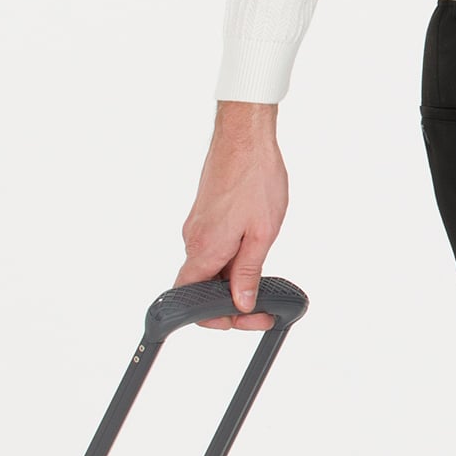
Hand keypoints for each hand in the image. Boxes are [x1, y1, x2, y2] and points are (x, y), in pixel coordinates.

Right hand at [176, 100, 286, 327]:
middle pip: (202, 286)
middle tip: (263, 306)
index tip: (245, 318)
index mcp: (205, 248)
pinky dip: (230, 258)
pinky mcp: (204, 216)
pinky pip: (212, 248)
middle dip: (230, 302)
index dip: (215, 318)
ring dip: (232, 279)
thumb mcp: (262, 234)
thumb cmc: (255, 177)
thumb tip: (240, 302)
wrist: (244, 137)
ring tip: (263, 274)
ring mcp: (197, 227)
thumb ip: (248, 273)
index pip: (192, 300)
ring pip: (209, 267)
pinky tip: (253, 249)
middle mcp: (194, 240)